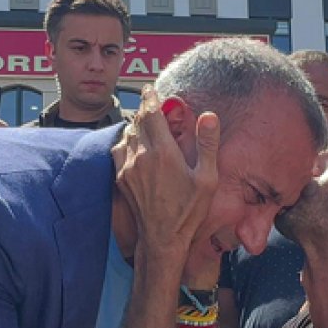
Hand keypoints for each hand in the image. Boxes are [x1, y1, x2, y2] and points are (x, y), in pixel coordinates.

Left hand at [115, 85, 218, 257]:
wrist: (162, 238)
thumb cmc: (188, 211)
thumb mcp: (207, 179)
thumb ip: (207, 145)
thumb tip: (208, 116)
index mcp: (164, 152)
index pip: (152, 113)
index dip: (151, 97)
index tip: (152, 89)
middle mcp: (142, 156)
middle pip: (138, 120)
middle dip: (145, 109)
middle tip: (152, 104)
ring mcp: (127, 167)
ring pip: (127, 134)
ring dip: (136, 125)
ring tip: (146, 125)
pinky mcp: (120, 178)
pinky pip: (119, 149)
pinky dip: (126, 141)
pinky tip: (135, 146)